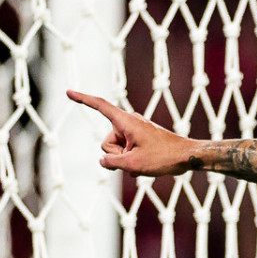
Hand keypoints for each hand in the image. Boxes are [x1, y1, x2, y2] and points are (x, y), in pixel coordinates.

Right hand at [67, 89, 196, 175]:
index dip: (83, 100)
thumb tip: (103, 161)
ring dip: (127, 161)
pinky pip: (127, 153)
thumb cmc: (164, 158)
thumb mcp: (133, 164)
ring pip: (117, 151)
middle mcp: (128, 123)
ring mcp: (134, 132)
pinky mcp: (140, 140)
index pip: (100, 106)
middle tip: (138, 159)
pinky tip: (147, 165)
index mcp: (125, 121)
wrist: (188, 157)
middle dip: (117, 156)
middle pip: (107, 143)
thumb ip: (112, 163)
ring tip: (146, 162)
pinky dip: (133, 161)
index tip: (69, 92)